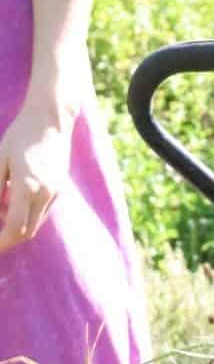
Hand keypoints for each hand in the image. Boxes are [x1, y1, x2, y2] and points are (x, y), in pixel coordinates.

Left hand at [0, 102, 73, 252]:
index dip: (1, 241)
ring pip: (35, 224)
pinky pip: (41, 213)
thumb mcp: (0, 160)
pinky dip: (27, 216)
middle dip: (8, 239)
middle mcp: (44, 195)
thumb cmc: (20, 135)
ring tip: (1, 213)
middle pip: (26, 232)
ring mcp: (54, 194)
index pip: (14, 228)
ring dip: (17, 226)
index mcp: (27, 188)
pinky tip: (13, 202)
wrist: (51, 122)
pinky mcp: (59, 190)